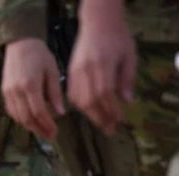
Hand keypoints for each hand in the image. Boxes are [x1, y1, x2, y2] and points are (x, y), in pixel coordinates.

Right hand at [1, 38, 63, 139]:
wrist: (20, 43)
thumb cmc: (40, 55)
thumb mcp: (53, 72)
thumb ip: (55, 94)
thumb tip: (60, 113)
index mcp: (30, 85)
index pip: (38, 112)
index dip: (47, 125)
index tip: (55, 132)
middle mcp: (16, 91)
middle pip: (26, 118)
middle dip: (38, 129)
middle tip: (50, 136)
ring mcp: (8, 92)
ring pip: (17, 117)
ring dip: (29, 126)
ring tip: (41, 130)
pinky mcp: (4, 92)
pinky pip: (11, 111)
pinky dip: (20, 119)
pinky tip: (30, 121)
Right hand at [68, 1, 135, 134]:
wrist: (97, 23)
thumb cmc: (117, 37)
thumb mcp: (129, 55)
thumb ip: (127, 78)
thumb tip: (127, 101)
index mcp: (101, 64)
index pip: (104, 93)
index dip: (111, 110)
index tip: (119, 121)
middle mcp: (85, 70)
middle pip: (89, 100)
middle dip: (100, 118)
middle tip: (109, 130)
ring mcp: (74, 72)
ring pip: (78, 100)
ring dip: (89, 115)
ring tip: (100, 123)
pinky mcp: (69, 73)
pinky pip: (70, 95)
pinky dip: (78, 106)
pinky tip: (88, 112)